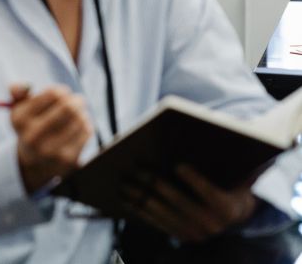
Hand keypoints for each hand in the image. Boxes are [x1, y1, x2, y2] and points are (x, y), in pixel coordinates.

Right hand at [10, 84, 93, 192]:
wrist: (35, 163)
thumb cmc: (30, 126)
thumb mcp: (18, 108)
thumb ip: (17, 91)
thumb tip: (28, 85)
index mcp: (19, 119)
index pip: (52, 94)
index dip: (61, 91)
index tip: (63, 92)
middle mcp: (32, 136)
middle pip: (68, 107)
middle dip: (76, 100)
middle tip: (79, 100)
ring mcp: (50, 150)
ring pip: (79, 119)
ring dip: (82, 113)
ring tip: (78, 114)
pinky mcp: (67, 159)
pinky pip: (86, 133)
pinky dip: (86, 126)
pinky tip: (80, 126)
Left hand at [120, 164, 257, 242]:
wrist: (235, 212)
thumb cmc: (231, 180)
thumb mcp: (239, 168)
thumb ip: (233, 154)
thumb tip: (226, 129)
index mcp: (228, 207)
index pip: (211, 193)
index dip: (195, 180)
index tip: (178, 164)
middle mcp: (213, 225)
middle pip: (179, 202)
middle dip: (157, 184)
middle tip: (137, 167)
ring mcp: (196, 233)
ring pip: (163, 213)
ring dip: (141, 197)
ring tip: (125, 181)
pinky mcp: (180, 236)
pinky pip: (156, 223)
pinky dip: (140, 210)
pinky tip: (126, 197)